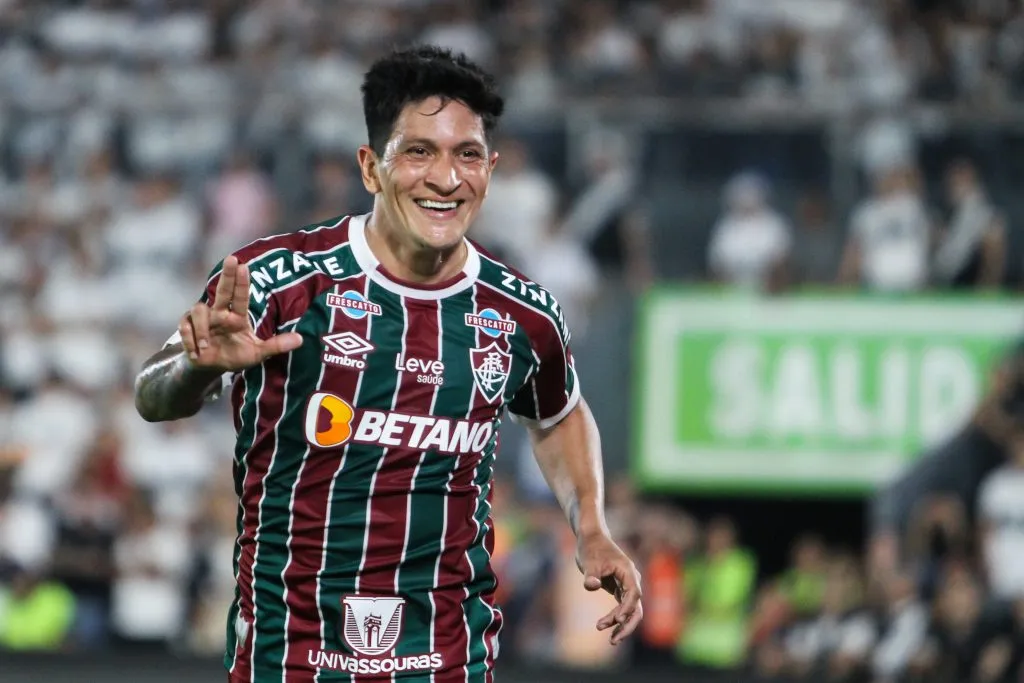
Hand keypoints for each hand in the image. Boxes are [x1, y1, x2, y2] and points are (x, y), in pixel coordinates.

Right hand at [179, 256, 302, 371]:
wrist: (211, 367)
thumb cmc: (235, 355)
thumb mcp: (258, 354)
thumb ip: (277, 346)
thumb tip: (301, 339)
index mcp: (237, 317)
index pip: (241, 297)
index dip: (241, 282)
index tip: (243, 266)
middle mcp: (220, 313)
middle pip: (222, 290)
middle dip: (227, 275)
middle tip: (231, 259)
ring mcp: (204, 319)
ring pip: (199, 310)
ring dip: (202, 328)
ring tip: (206, 347)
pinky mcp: (188, 327)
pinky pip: (185, 326)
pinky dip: (190, 339)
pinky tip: (196, 352)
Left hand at [576, 532, 642, 644]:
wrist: (591, 538)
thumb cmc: (590, 548)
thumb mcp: (588, 562)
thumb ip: (590, 575)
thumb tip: (592, 586)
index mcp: (627, 571)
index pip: (633, 593)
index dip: (627, 608)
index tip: (616, 619)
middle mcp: (631, 580)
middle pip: (636, 607)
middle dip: (627, 625)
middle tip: (614, 640)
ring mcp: (627, 585)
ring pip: (631, 610)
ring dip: (622, 625)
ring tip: (610, 640)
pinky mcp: (620, 589)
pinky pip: (622, 607)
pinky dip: (616, 619)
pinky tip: (605, 627)